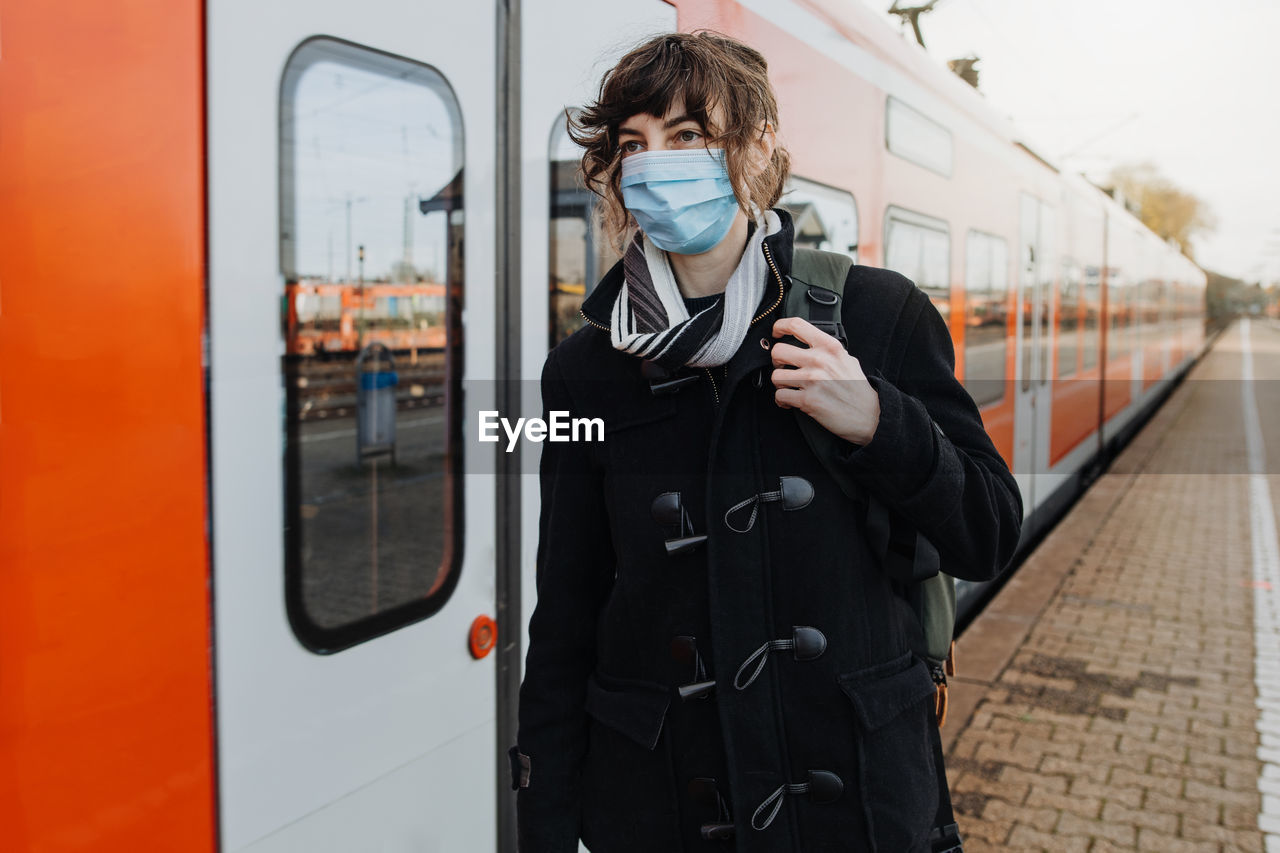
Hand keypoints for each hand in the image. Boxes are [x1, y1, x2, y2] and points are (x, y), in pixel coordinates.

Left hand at [770, 316, 879, 445]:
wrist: (870, 416)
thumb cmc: (858, 389)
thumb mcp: (847, 359)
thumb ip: (828, 350)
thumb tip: (809, 343)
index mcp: (829, 347)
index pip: (796, 325)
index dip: (780, 326)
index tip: (776, 332)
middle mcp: (819, 360)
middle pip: (778, 351)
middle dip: (776, 361)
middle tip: (783, 367)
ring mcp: (812, 380)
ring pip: (776, 376)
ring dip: (779, 383)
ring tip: (788, 387)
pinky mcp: (807, 400)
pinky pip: (779, 395)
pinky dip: (781, 400)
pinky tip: (789, 401)